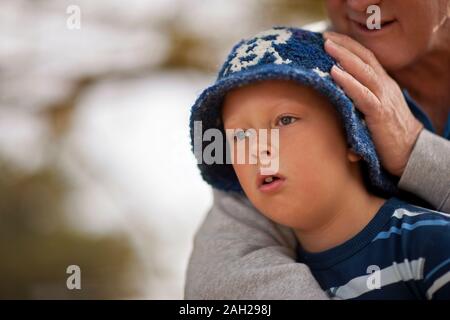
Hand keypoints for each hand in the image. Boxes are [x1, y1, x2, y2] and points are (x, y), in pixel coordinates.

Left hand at [323, 31, 423, 176]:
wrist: (411, 151)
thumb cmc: (388, 133)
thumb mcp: (373, 112)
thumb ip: (358, 103)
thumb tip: (335, 102)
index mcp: (383, 84)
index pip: (367, 58)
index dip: (350, 46)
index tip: (332, 37)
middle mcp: (384, 86)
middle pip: (364, 58)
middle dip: (344, 45)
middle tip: (325, 35)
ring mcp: (383, 98)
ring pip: (363, 71)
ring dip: (344, 56)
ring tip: (327, 45)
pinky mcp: (379, 113)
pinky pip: (362, 94)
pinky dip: (348, 81)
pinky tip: (334, 72)